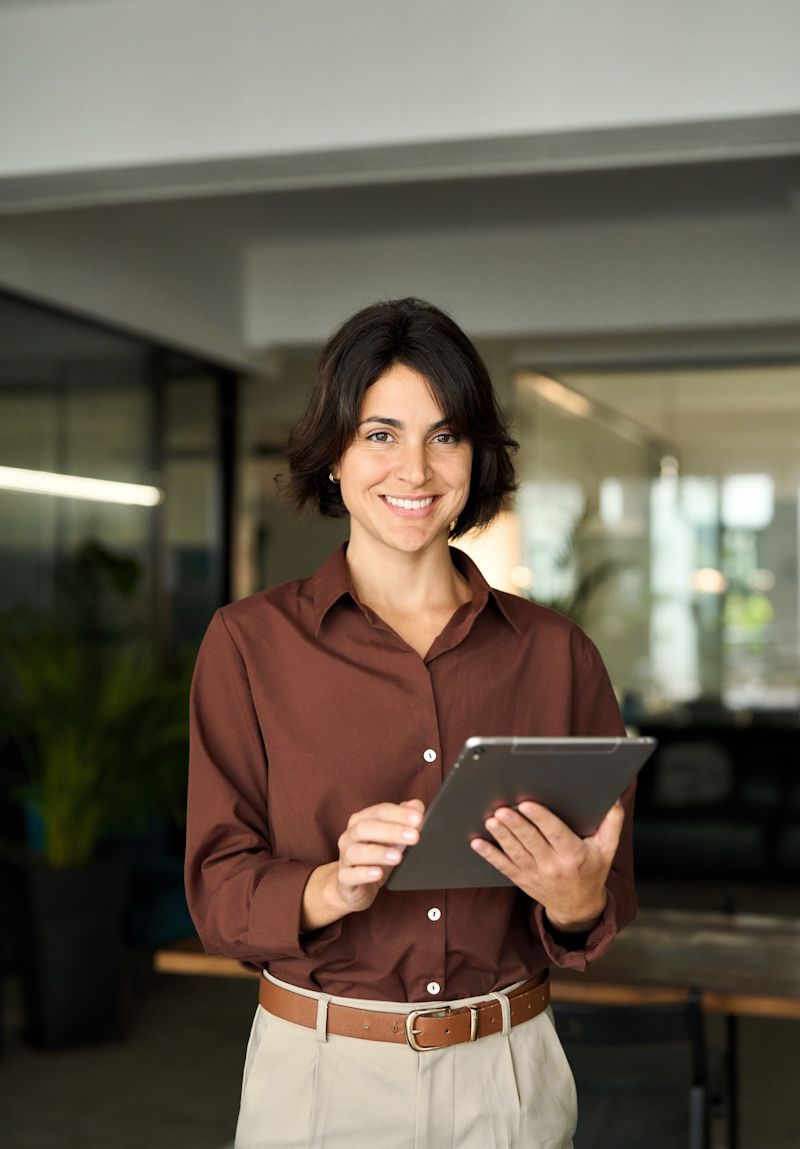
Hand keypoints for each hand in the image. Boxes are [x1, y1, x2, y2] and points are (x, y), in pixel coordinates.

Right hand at [302, 799, 423, 928]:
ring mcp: (344, 858)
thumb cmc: (377, 857)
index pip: (379, 811)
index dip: (399, 814)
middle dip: (391, 831)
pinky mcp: (344, 878)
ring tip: (398, 856)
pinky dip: (364, 874)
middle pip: (366, 828)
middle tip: (414, 836)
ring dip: (378, 852)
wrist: (356, 887)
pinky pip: (349, 875)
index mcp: (361, 820)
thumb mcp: (392, 838)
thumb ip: (403, 820)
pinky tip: (378, 873)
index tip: (419, 819)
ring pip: (356, 851)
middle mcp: (349, 836)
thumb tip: (417, 806)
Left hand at [470, 800, 624, 931]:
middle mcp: (554, 866)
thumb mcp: (608, 848)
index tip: (527, 804)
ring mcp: (535, 874)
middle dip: (516, 825)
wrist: (579, 907)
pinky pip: (503, 867)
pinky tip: (477, 843)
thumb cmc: (593, 869)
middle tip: (502, 809)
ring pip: (515, 853)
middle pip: (531, 842)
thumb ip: (612, 822)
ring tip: (492, 820)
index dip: (541, 819)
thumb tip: (614, 797)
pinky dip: (489, 855)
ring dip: (501, 836)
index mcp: (574, 855)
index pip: (556, 834)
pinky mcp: (521, 879)